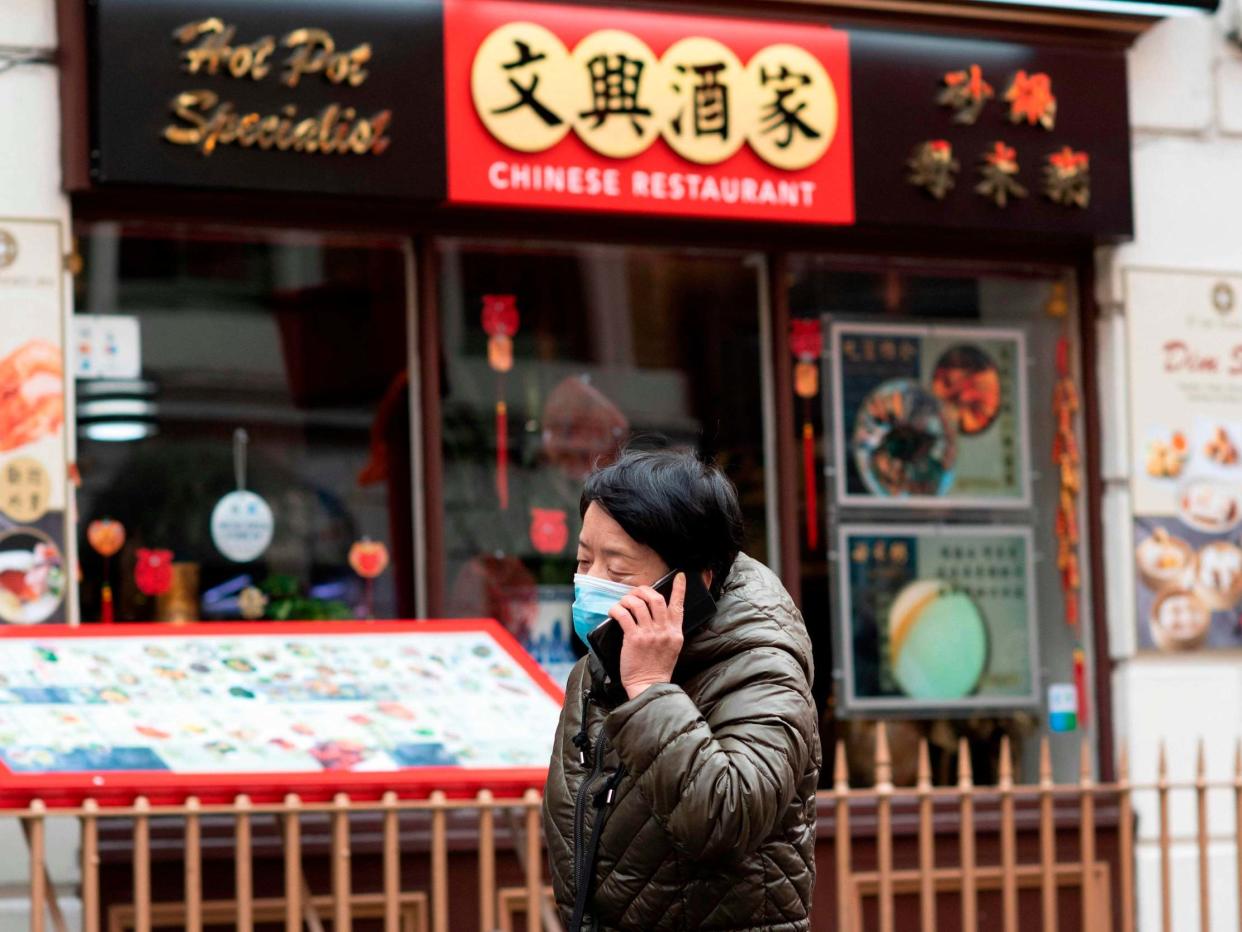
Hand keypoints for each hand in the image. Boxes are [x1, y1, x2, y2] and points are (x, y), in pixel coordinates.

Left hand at [610, 573, 685, 699]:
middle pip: (656, 599)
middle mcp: (664, 630)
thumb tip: (658, 614)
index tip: (679, 576)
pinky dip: (616, 609)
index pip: (679, 605)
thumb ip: (668, 631)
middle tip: (636, 592)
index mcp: (675, 632)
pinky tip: (613, 612)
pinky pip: (624, 615)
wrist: (649, 686)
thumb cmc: (658, 668)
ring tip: (622, 603)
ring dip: (628, 599)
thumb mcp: (672, 648)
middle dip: (644, 591)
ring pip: (638, 604)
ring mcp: (649, 634)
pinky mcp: (634, 639)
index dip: (680, 588)